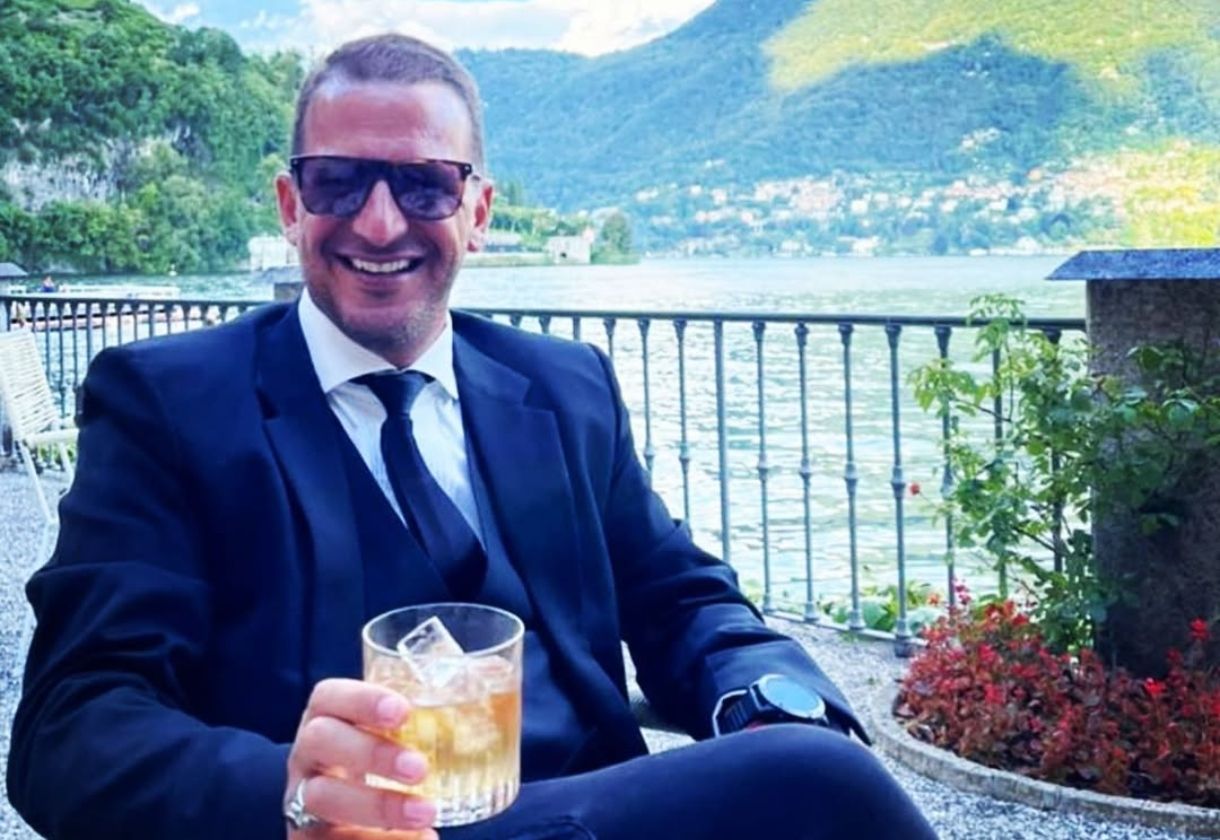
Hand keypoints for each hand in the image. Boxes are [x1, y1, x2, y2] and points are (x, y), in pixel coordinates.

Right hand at [286, 678, 437, 838]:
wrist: (347, 823)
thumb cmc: (382, 765)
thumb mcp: (393, 738)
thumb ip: (426, 718)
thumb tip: (496, 682)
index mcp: (327, 720)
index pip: (329, 697)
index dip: (361, 699)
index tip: (403, 711)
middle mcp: (307, 757)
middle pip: (320, 741)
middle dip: (370, 752)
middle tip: (419, 768)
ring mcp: (301, 800)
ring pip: (321, 797)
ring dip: (377, 805)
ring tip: (427, 813)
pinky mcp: (307, 838)